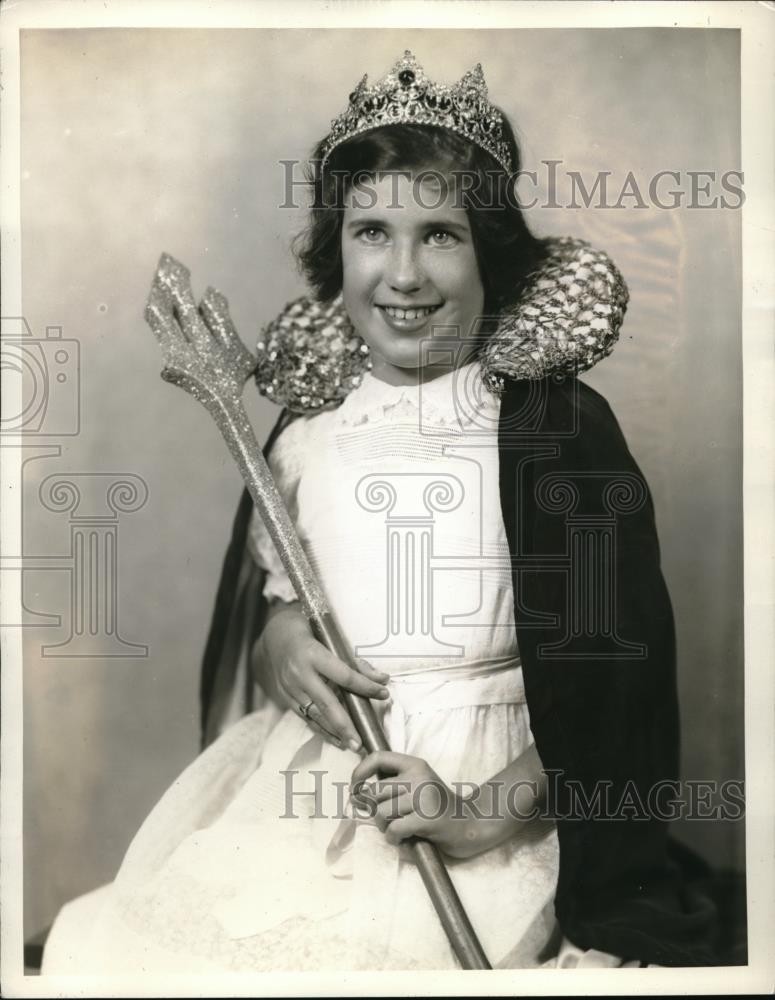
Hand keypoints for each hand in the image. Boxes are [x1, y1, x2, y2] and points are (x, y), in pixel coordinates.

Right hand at [252, 601, 389, 751]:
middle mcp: (300, 673)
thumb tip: (382, 679)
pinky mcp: (286, 697)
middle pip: (326, 703)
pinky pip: (305, 717)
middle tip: (359, 742)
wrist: (276, 637)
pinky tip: (336, 739)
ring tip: (351, 745)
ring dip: (334, 733)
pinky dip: (322, 730)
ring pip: (314, 714)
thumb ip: (356, 663)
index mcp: (313, 654)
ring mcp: (290, 688)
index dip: (365, 686)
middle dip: (345, 724)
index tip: (383, 694)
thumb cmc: (311, 634)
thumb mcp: (333, 641)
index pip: (344, 675)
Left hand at [350, 751, 521, 859]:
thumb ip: (395, 783)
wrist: (471, 823)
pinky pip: (394, 829)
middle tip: (386, 820)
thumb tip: (358, 793)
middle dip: (374, 811)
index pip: (378, 758)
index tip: (354, 788)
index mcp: (415, 764)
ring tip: (398, 830)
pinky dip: (393, 838)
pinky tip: (403, 839)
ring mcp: (424, 797)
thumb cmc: (439, 807)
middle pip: (376, 792)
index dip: (359, 772)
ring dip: (384, 827)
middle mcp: (418, 776)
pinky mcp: (427, 819)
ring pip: (382, 812)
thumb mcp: (419, 784)